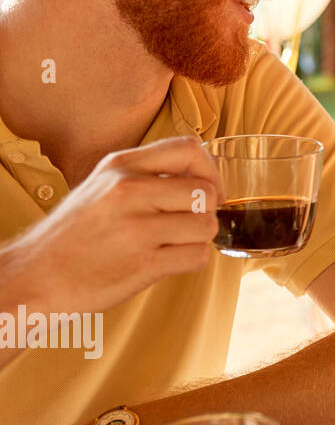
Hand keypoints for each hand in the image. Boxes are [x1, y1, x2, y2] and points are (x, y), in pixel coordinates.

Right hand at [0, 136, 220, 317]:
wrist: (33, 277)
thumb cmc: (73, 234)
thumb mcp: (101, 185)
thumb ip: (145, 175)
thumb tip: (200, 175)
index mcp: (120, 166)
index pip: (190, 148)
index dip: (210, 171)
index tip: (206, 190)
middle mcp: (128, 191)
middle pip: (206, 192)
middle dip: (206, 211)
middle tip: (188, 223)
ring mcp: (136, 228)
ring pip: (207, 226)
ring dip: (198, 238)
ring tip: (172, 243)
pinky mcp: (143, 264)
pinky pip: (198, 257)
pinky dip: (190, 261)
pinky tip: (166, 261)